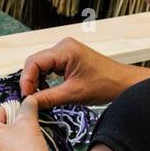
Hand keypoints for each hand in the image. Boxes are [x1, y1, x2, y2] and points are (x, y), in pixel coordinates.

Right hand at [20, 38, 149, 108]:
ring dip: (37, 81)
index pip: (34, 62)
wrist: (123, 83)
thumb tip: (28, 103)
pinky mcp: (68, 59)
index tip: (26, 97)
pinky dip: (44, 80)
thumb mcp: (73, 94)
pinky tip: (46, 91)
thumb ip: (48, 98)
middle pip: (35, 62)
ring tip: (37, 97)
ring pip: (41, 66)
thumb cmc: (105, 84)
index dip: (26, 80)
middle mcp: (63, 47)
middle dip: (30, 81)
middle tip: (29, 99)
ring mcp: (65, 52)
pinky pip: (49, 68)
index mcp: (65, 50)